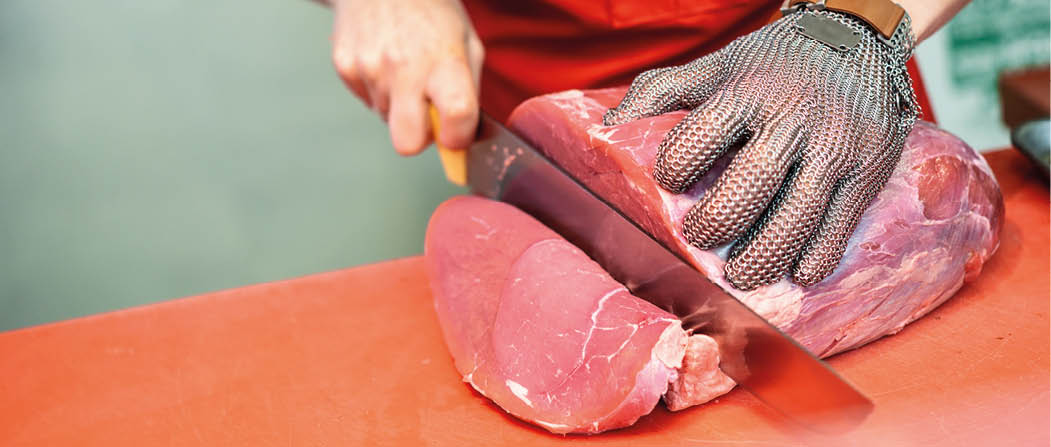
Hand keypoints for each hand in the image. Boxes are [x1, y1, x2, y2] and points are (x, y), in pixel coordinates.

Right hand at [330, 0, 483, 154]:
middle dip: (418, 137)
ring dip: (398, 104)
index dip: (458, 137)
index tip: (456, 133)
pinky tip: (384, 60)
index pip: (457, 115)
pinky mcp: (344, 65)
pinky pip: (366, 99)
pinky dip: (377, 88)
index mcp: (443, 60)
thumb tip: (464, 138)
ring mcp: (370, 67)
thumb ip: (468, 91)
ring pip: (387, 118)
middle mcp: (404, 67)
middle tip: (426, 113)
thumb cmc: (431, 10)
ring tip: (404, 68)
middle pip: (407, 143)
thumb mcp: (466, 42)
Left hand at [603, 7, 917, 289]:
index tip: (673, 184)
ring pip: (795, 218)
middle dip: (714, 225)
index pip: (696, 142)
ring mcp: (836, 148)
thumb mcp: (718, 64)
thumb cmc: (774, 63)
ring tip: (740, 275)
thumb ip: (662, 90)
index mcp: (746, 92)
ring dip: (761, 257)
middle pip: (746, 189)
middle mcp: (793, 119)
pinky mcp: (869, 172)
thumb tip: (610, 125)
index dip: (674, 172)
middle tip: (700, 238)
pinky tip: (796, 270)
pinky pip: (839, 227)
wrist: (859, 39)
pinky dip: (815, 257)